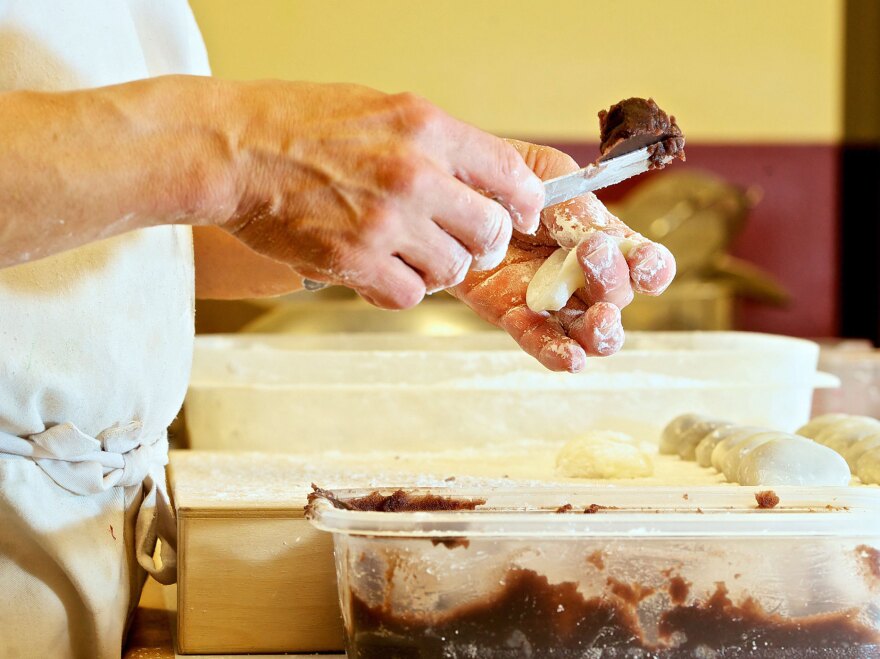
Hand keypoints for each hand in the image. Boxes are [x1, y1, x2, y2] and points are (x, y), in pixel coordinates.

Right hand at [214, 82, 544, 308]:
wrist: (232, 149)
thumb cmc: (298, 124)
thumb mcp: (381, 110)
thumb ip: (434, 144)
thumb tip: (476, 178)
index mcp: (428, 129)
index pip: (510, 175)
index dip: (525, 205)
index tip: (520, 219)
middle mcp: (415, 174)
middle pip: (491, 233)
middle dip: (481, 245)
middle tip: (459, 244)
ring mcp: (386, 220)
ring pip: (452, 270)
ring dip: (434, 268)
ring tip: (403, 253)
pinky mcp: (354, 259)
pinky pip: (408, 295)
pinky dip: (398, 290)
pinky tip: (375, 270)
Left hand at [451, 140, 675, 371]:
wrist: (446, 189)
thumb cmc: (502, 176)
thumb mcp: (543, 174)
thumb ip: (574, 202)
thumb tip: (598, 235)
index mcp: (599, 238)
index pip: (641, 261)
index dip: (652, 267)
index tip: (644, 261)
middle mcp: (581, 275)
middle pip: (617, 298)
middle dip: (613, 282)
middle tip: (590, 254)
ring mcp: (548, 299)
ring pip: (587, 331)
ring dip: (600, 332)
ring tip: (598, 320)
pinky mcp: (512, 315)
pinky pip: (540, 341)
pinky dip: (558, 354)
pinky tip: (572, 358)